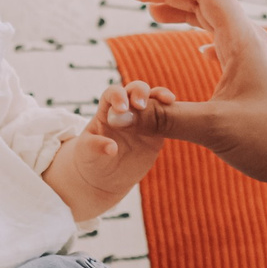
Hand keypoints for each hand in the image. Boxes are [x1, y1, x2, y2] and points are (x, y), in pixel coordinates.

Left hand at [61, 79, 177, 196]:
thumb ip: (96, 146)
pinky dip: (173, 113)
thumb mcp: (87, 152)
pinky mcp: (156, 133)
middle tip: (141, 105)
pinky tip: (179, 115)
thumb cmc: (92, 159)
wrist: (107, 177)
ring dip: (161, 96)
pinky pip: (167, 118)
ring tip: (168, 101)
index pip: (113, 93)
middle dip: (140, 92)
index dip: (118, 96)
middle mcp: (127, 110)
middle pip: (135, 90)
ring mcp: (143, 120)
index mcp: (107, 110)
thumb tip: (112, 148)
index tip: (122, 108)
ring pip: (154, 99)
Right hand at [122, 0, 266, 199]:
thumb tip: (119, 113)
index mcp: (242, 40)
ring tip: (153, 12)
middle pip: (205, 0)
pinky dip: (204, 40)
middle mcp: (251, 42)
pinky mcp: (260, 80)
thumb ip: (165, 118)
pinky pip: (227, 47)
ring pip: (216, 22)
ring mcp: (257, 60)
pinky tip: (197, 53)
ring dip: (183, 13)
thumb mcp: (215, 128)